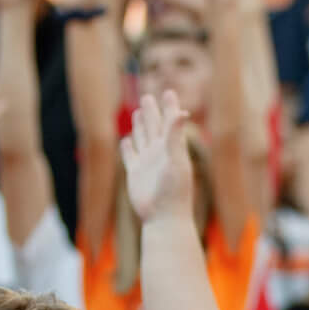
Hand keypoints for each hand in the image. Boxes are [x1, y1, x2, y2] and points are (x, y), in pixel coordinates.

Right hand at [120, 91, 194, 221]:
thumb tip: (181, 112)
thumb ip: (175, 135)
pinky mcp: (135, 174)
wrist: (163, 217)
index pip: (170, 121)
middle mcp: (159, 153)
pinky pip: (130, 156)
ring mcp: (147, 163)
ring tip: (137, 113)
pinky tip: (126, 140)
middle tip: (148, 97)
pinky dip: (128, 147)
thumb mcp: (175, 160)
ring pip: (142, 138)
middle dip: (151, 112)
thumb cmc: (174, 191)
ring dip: (139, 126)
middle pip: (154, 126)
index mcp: (172, 147)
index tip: (169, 92)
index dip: (169, 107)